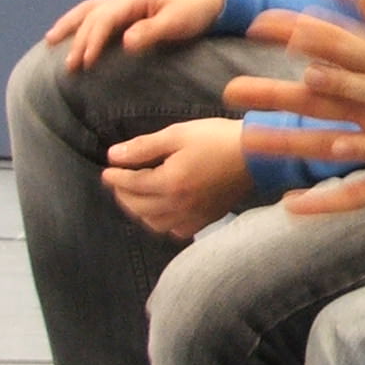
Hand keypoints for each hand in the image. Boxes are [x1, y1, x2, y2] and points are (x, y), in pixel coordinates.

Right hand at [45, 0, 228, 72]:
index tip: (85, 63)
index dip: (92, 41)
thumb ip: (151, 31)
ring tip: (49, 41)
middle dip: (77, 40)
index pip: (104, 19)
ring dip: (70, 26)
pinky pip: (99, 14)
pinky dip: (82, 24)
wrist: (215, 0)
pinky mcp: (130, 9)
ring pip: (90, 10)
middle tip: (68, 66)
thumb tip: (125, 42)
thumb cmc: (197, 10)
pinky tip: (73, 35)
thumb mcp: (177, 22)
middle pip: (92, 15)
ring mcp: (127, 1)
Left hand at [100, 117, 252, 237]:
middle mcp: (177, 205)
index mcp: (169, 182)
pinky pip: (175, 230)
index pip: (130, 184)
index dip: (115, 177)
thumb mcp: (178, 134)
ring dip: (139, 210)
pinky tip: (163, 210)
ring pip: (153, 223)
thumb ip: (143, 146)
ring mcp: (192, 216)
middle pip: (138, 206)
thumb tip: (114, 155)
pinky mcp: (206, 218)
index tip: (107, 169)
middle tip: (118, 181)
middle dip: (123, 194)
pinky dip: (162, 222)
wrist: (257, 155)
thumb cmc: (218, 138)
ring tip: (136, 195)